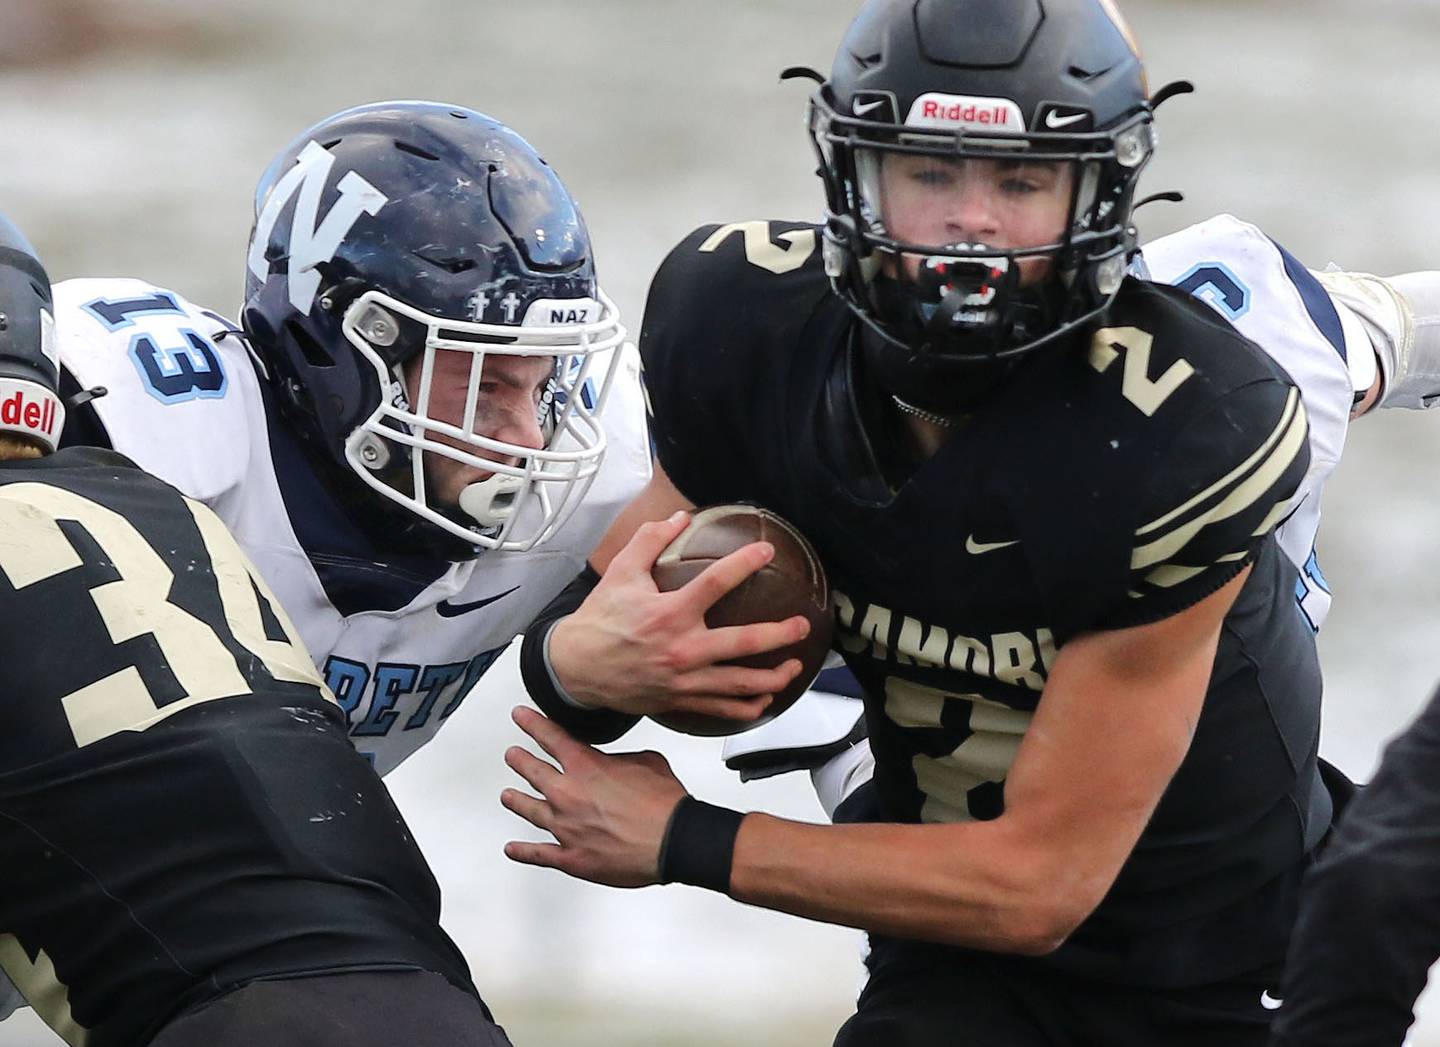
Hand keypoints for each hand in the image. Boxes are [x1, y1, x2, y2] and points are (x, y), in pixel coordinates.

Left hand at [502, 706, 687, 886]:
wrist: (673, 841)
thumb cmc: (664, 804)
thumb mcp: (647, 761)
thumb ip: (621, 759)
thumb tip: (615, 762)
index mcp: (586, 767)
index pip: (551, 738)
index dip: (532, 724)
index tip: (519, 717)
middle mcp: (568, 794)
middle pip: (533, 772)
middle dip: (520, 760)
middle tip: (512, 755)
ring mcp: (565, 827)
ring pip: (530, 810)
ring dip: (517, 801)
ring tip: (507, 796)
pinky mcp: (570, 857)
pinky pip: (539, 854)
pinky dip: (523, 852)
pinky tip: (512, 849)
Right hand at [548, 510, 810, 725]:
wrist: (576, 668)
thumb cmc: (600, 618)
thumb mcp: (621, 573)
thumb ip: (650, 540)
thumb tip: (680, 516)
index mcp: (669, 613)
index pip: (716, 582)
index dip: (745, 564)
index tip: (767, 553)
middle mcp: (682, 649)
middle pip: (743, 643)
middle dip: (778, 635)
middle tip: (802, 626)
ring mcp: (683, 680)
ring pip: (739, 683)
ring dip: (773, 677)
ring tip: (795, 666)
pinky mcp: (679, 701)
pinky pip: (721, 710)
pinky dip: (746, 707)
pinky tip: (765, 699)